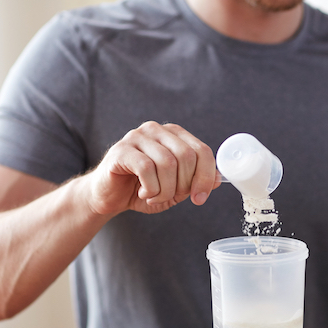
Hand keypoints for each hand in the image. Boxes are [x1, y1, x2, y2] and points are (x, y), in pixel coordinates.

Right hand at [86, 121, 218, 215]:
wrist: (109, 196)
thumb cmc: (143, 190)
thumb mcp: (175, 189)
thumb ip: (195, 182)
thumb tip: (219, 180)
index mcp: (174, 135)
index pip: (202, 151)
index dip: (206, 177)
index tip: (200, 198)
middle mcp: (156, 130)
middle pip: (187, 156)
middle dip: (184, 185)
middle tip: (171, 197)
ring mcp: (137, 137)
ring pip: (167, 163)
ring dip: (165, 190)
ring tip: (155, 197)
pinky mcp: (121, 150)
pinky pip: (147, 168)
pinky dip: (151, 188)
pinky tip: (144, 193)